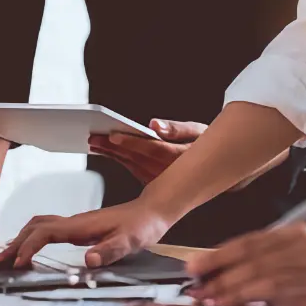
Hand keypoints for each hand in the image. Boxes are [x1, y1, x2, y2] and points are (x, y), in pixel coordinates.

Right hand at [0, 200, 172, 268]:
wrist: (151, 210)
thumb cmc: (142, 226)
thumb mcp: (130, 241)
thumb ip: (110, 251)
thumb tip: (87, 261)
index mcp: (81, 225)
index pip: (45, 233)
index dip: (29, 248)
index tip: (18, 264)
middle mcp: (73, 222)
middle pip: (34, 228)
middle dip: (13, 245)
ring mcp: (74, 223)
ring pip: (38, 226)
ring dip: (19, 240)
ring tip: (4, 257)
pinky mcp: (77, 227)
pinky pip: (46, 229)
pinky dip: (31, 237)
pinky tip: (29, 248)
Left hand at [89, 119, 205, 183]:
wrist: (212, 169)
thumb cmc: (205, 144)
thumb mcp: (199, 131)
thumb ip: (178, 129)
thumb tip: (155, 125)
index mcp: (179, 157)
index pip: (152, 149)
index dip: (131, 143)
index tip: (113, 135)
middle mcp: (167, 171)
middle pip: (135, 158)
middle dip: (112, 147)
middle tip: (93, 136)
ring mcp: (158, 178)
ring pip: (129, 163)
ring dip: (110, 153)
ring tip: (93, 140)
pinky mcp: (151, 181)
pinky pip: (130, 167)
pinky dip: (116, 157)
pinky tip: (103, 148)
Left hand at [185, 223, 305, 305]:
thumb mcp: (293, 244)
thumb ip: (262, 254)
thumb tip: (220, 267)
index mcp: (297, 233)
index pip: (250, 243)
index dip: (219, 255)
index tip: (196, 266)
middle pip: (257, 264)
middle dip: (224, 278)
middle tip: (201, 289)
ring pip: (270, 284)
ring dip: (239, 294)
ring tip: (216, 301)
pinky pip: (291, 304)